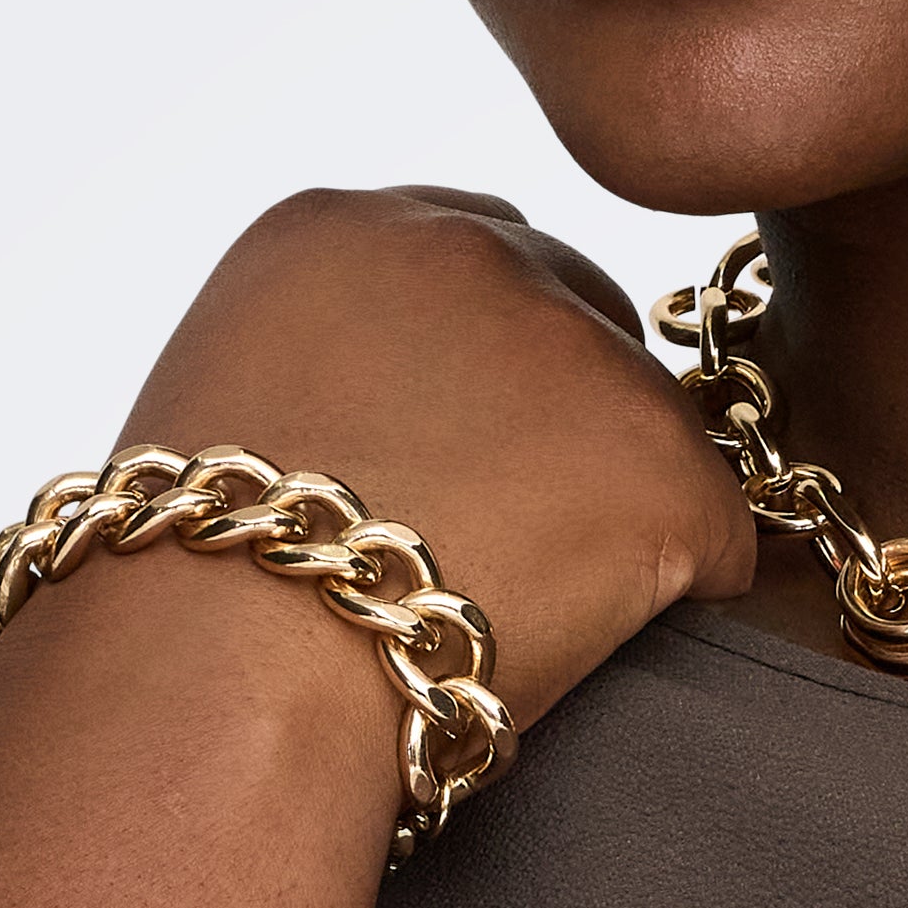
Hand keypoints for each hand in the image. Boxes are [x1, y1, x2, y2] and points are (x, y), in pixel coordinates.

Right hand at [118, 184, 755, 736]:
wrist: (223, 680)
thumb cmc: (186, 601)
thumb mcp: (229, 418)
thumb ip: (333, 372)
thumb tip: (413, 423)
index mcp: (340, 228)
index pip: (472, 258)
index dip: (479, 375)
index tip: (453, 459)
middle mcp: (467, 248)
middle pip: (583, 316)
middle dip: (561, 426)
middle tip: (489, 545)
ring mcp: (572, 344)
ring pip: (650, 430)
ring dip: (606, 520)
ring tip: (506, 607)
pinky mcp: (658, 456)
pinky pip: (722, 539)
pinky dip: (671, 603)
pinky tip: (575, 645)